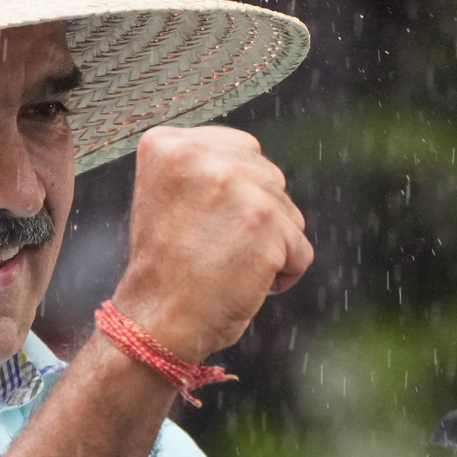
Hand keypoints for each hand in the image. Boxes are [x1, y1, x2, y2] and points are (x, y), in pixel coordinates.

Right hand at [110, 125, 311, 362]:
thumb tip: (250, 162)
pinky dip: (283, 271)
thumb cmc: (163, 265)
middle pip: (267, 174)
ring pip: (287, 209)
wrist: (157, 315)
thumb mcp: (165, 193)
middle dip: (253, 211)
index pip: (237, 149)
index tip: (203, 219)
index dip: (231, 191)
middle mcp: (199, 153)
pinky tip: (246, 280)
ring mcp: (234, 184)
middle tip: (213, 242)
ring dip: (270, 241)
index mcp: (167, 143)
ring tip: (226, 261)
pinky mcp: (266, 219)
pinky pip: (300, 249)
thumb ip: (201, 167)